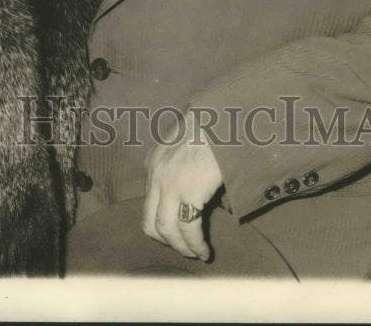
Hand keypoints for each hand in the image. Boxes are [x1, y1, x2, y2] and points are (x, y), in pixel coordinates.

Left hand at [142, 117, 222, 259]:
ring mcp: (169, 184)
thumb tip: (201, 195)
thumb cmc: (210, 126)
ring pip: (165, 230)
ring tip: (195, 254)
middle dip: (166, 241)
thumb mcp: (187, 146)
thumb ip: (185, 169)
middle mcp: (155, 175)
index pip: (149, 204)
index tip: (177, 233)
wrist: (221, 115)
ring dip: (181, 248)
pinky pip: (187, 229)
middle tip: (183, 248)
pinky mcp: (187, 191)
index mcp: (153, 163)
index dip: (161, 224)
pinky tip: (205, 251)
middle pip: (149, 222)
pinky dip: (195, 245)